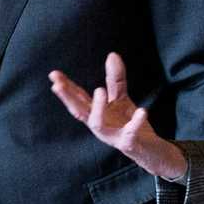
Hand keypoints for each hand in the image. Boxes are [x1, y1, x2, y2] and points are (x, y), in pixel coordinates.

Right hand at [49, 52, 188, 182]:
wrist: (149, 148)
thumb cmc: (128, 122)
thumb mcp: (121, 98)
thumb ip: (115, 79)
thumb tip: (112, 54)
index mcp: (95, 113)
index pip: (77, 99)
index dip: (65, 88)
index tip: (54, 74)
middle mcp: (99, 125)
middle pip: (79, 112)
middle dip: (68, 99)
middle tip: (58, 85)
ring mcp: (112, 135)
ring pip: (98, 124)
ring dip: (97, 108)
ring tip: (99, 90)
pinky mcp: (128, 143)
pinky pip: (130, 134)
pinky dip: (136, 123)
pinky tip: (143, 111)